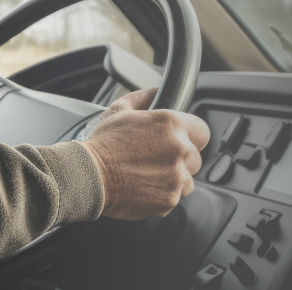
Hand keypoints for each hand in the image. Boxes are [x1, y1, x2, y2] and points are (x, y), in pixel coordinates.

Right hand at [80, 88, 209, 219]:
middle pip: (195, 158)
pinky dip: (161, 196)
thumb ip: (144, 98)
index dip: (191, 137)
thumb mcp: (119, 110)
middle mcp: (179, 150)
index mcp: (171, 125)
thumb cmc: (102, 144)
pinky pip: (174, 198)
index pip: (202, 131)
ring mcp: (176, 177)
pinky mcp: (169, 199)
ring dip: (173, 179)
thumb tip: (156, 91)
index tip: (181, 141)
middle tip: (154, 160)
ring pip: (187, 181)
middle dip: (179, 160)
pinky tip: (142, 187)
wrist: (88, 176)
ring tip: (147, 175)